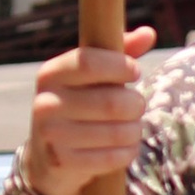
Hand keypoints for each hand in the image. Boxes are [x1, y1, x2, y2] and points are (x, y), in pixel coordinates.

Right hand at [22, 26, 155, 194]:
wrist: (48, 157)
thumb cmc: (79, 107)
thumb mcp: (92, 78)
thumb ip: (119, 53)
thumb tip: (149, 33)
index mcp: (51, 74)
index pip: (89, 61)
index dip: (120, 66)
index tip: (134, 72)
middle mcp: (46, 102)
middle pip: (112, 101)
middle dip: (135, 104)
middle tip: (136, 106)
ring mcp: (51, 133)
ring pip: (118, 131)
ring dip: (135, 130)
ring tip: (131, 128)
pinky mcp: (63, 161)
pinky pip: (114, 157)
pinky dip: (127, 152)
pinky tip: (123, 148)